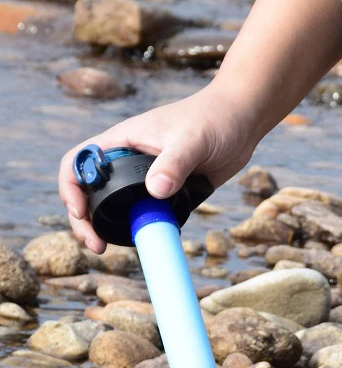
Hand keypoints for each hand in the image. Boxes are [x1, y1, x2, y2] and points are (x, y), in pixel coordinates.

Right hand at [58, 84, 258, 252]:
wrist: (242, 123)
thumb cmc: (213, 119)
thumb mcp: (192, 140)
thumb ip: (173, 164)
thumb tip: (154, 191)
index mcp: (122, 141)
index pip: (80, 162)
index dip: (72, 187)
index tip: (81, 212)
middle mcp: (129, 161)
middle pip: (93, 191)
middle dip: (86, 219)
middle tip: (96, 245)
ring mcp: (149, 178)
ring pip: (119, 206)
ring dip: (111, 227)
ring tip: (110, 248)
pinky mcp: (170, 192)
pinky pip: (148, 213)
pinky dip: (142, 228)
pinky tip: (148, 240)